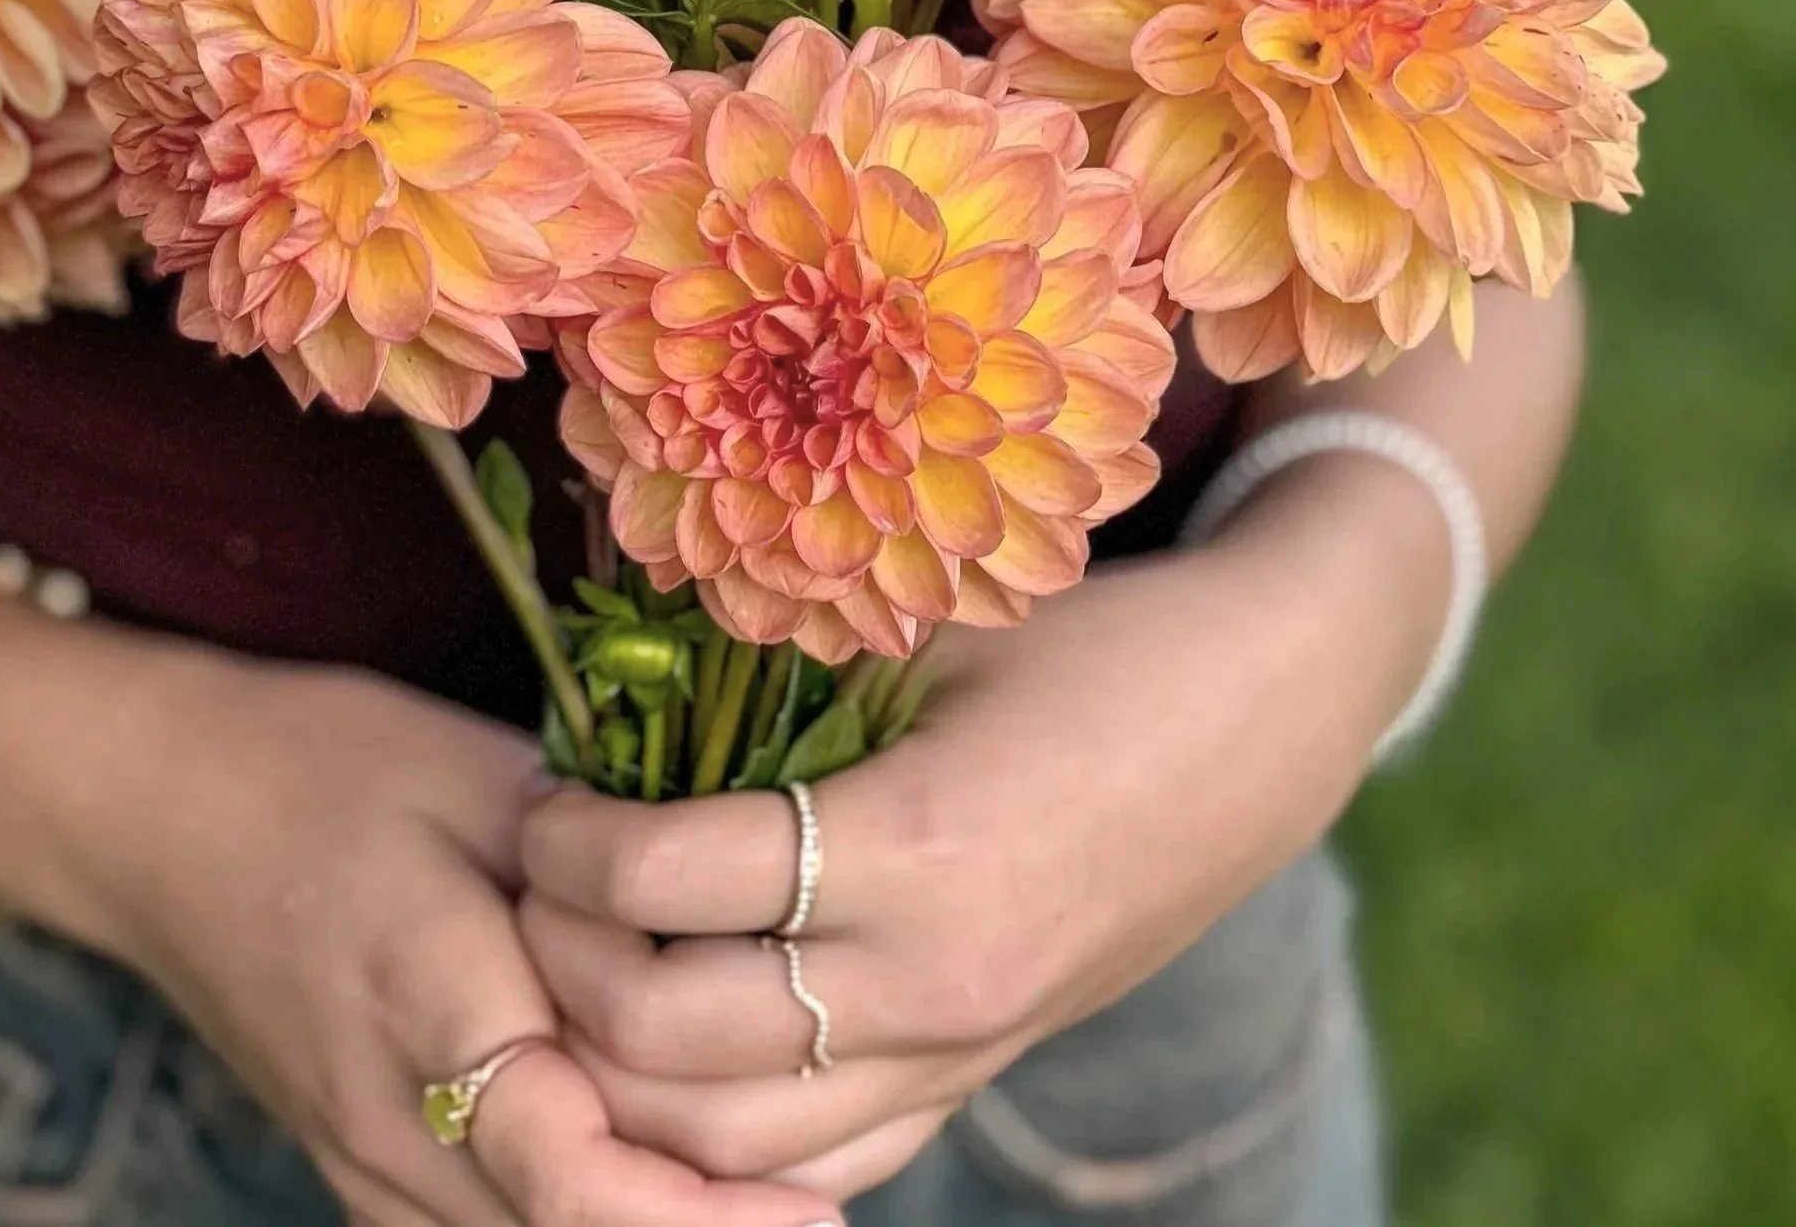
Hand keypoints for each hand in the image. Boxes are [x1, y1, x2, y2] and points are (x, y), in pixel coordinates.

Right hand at [32, 642, 846, 1226]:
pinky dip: (569, 1217)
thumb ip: (598, 873)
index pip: (574, 1176)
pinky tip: (650, 1169)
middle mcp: (391, 1119)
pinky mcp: (356, 1173)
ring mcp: (361, 1164)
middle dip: (698, 1222)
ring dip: (637, 1220)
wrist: (156, 810)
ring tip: (760, 1180)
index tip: (816, 1221)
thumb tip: (732, 921)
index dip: (701, 1220)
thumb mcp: (476, 779)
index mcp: (430, 1002)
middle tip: (823, 1185)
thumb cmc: (321, 766)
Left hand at [519, 474, 1447, 1200]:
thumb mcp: (930, 631)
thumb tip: (607, 682)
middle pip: (666, 1046)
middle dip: (559, 964)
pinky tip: (672, 1046)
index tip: (542, 792)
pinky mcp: (975, 1078)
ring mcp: (960, 1051)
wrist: (1261, 720)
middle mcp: (934, 984)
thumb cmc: (1090, 644)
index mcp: (918, 846)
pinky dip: (719, 1133)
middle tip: (534, 880)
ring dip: (618, 1066)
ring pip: (724, 1142)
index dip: (569, 844)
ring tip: (585, 959)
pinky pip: (817, 1164)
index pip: (666, 885)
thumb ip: (776, 675)